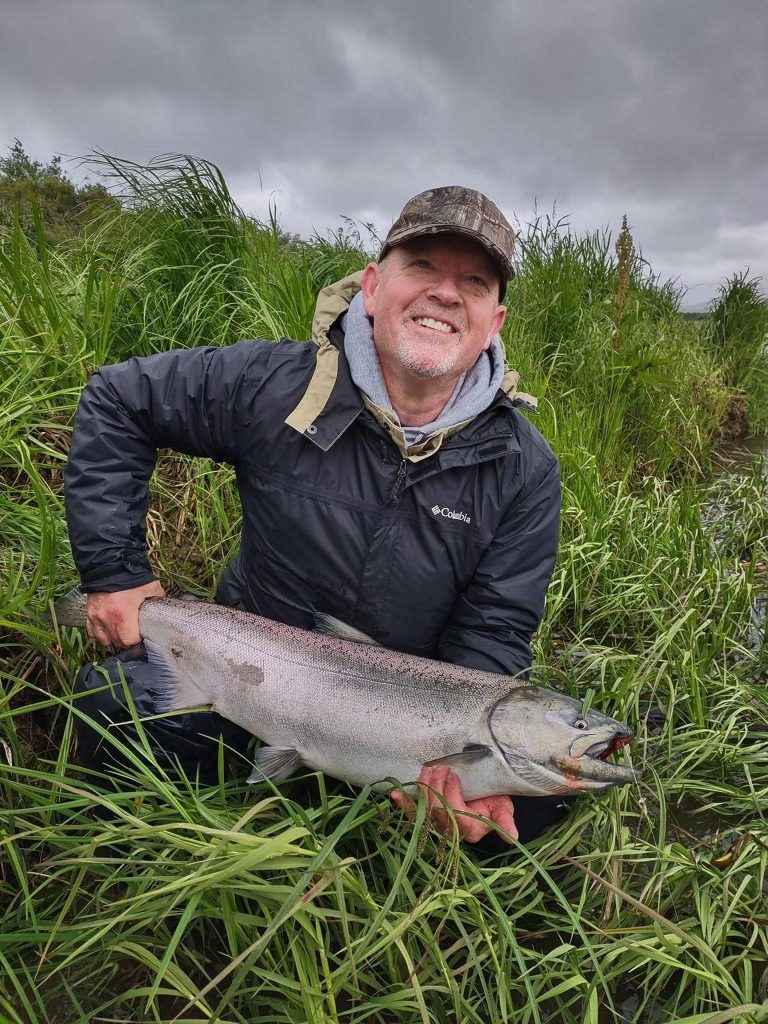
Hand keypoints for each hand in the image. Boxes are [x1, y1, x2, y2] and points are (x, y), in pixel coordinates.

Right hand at [86, 581, 165, 649]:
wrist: (110, 564)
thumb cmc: (131, 577)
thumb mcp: (151, 588)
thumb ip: (158, 602)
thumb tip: (164, 611)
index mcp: (122, 615)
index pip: (129, 641)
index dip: (137, 639)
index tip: (141, 634)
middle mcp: (107, 619)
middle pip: (117, 642)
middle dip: (127, 640)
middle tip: (134, 632)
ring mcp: (96, 617)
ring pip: (104, 640)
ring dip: (114, 639)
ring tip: (122, 633)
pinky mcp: (89, 613)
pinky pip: (92, 632)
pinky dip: (101, 634)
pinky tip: (108, 630)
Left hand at [391, 765, 517, 844]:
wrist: (486, 798)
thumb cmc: (495, 801)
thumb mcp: (504, 807)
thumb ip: (504, 820)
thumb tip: (513, 837)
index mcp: (470, 829)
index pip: (455, 814)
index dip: (450, 795)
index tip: (453, 775)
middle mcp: (451, 830)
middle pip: (437, 810)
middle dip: (435, 786)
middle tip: (440, 767)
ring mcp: (436, 824)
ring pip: (424, 809)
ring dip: (422, 787)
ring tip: (427, 768)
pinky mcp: (427, 816)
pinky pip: (413, 812)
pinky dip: (403, 803)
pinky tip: (394, 794)